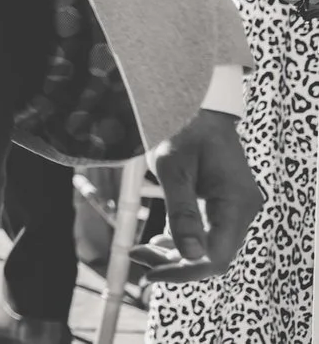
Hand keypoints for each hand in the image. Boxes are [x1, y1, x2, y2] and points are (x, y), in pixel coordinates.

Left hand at [138, 110, 263, 282]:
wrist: (196, 106)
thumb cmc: (183, 130)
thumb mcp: (172, 168)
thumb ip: (181, 212)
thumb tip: (189, 256)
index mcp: (237, 204)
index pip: (216, 256)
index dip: (184, 271)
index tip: (150, 275)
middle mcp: (243, 210)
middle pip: (213, 255)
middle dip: (175, 263)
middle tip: (138, 259)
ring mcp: (235, 208)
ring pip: (209, 246)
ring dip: (176, 254)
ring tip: (141, 252)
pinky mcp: (224, 204)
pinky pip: (207, 232)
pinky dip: (183, 240)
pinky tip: (158, 243)